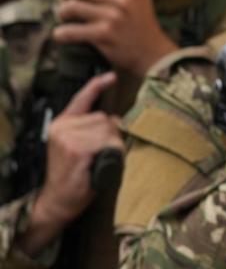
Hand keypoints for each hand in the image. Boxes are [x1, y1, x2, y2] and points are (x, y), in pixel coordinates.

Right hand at [20, 73, 123, 255]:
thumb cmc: (74, 175)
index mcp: (62, 124)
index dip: (97, 86)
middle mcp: (63, 127)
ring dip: (113, 146)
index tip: (111, 77)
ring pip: (109, 131)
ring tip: (99, 162)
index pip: (81, 99)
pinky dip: (112, 154)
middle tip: (100, 155)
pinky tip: (99, 165)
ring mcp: (69, 138)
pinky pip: (108, 144)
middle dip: (111, 135)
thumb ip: (92, 130)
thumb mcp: (79, 147)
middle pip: (105, 118)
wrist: (57, 200)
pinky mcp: (77, 150)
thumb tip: (114, 119)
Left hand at [53, 0, 176, 77]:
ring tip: (66, 15)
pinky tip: (63, 33)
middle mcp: (121, 0)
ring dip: (62, 12)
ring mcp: (111, 18)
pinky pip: (70, 31)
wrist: (152, 53)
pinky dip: (61, 33)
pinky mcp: (103, 36)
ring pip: (70, 8)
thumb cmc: (144, 22)